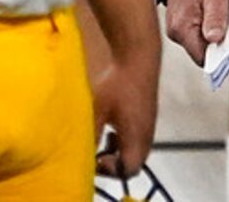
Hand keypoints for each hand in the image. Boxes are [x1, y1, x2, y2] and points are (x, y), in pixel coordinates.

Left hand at [93, 52, 157, 179]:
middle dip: (114, 163)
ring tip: (103, 136)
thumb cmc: (117, 83)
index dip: (110, 171)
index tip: (95, 159)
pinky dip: (124, 139)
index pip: (128, 171)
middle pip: (133, 164)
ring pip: (135, 151)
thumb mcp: (98, 109)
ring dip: (118, 150)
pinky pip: (137, 138)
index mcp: (136, 139)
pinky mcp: (148, 116)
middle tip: (97, 153)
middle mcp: (146, 137)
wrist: (137, 57)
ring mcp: (149, 126)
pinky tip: (111, 123)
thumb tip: (79, 153)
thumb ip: (91, 133)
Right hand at [165, 0, 228, 67]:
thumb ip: (216, 17)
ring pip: (200, 42)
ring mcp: (175, 27)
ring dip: (212, 34)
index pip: (202, 57)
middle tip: (227, 23)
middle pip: (201, 51)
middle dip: (217, 43)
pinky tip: (213, 13)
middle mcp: (174, 31)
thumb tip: (215, 39)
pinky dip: (207, 27)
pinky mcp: (179, 23)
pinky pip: (196, 33)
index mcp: (181, 27)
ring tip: (219, 13)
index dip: (220, 54)